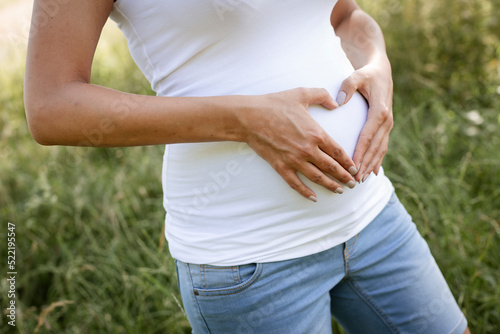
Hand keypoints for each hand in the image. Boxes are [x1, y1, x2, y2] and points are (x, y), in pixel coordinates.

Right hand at [239, 88, 357, 201]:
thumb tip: (336, 103)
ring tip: (339, 190)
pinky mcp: (281, 166)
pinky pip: (295, 183)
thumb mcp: (302, 93)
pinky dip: (305, 192)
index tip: (355, 168)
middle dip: (344, 177)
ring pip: (317, 178)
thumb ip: (322, 96)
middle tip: (353, 183)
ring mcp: (294, 160)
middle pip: (331, 167)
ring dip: (330, 185)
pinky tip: (314, 198)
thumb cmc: (275, 104)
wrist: (250, 117)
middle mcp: (308, 150)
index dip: (349, 162)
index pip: (338, 152)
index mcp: (316, 134)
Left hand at [335, 61, 393, 181]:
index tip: (352, 165)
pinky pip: (381, 146)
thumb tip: (339, 101)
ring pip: (380, 150)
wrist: (381, 70)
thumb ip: (348, 85)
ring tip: (361, 180)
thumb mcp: (357, 75)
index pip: (368, 135)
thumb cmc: (366, 74)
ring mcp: (387, 124)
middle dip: (365, 164)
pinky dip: (377, 160)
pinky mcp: (385, 127)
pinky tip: (372, 173)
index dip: (360, 151)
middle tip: (355, 179)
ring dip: (371, 165)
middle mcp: (386, 120)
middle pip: (374, 147)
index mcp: (379, 110)